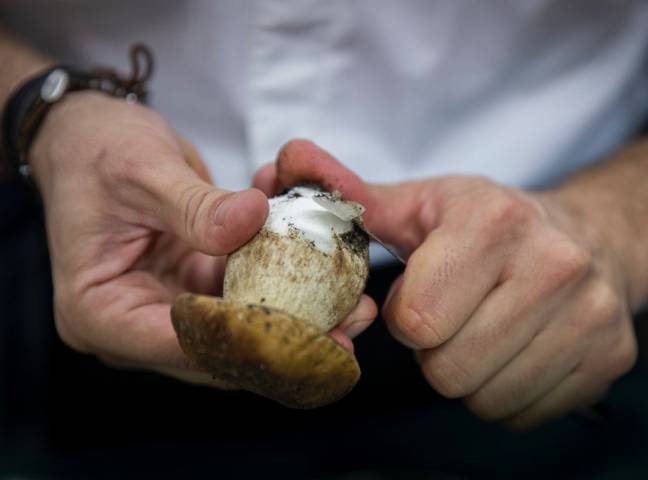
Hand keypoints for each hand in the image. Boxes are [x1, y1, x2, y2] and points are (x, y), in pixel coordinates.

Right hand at [30, 94, 374, 383]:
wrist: (88, 133)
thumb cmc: (95, 151)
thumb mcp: (142, 172)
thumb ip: (197, 206)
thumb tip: (255, 220)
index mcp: (100, 312)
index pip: (183, 343)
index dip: (249, 340)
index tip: (312, 329)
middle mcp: (133, 322)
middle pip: (217, 348)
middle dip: (284, 338)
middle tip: (349, 324)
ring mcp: (163, 306)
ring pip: (237, 325)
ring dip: (293, 313)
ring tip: (352, 303)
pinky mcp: (190, 285)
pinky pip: (241, 291)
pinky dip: (278, 277)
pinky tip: (319, 261)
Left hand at [256, 139, 636, 427]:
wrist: (587, 235)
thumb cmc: (488, 224)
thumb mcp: (421, 204)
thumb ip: (349, 192)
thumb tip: (289, 157)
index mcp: (494, 223)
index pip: (418, 321)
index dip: (406, 318)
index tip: (421, 298)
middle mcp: (555, 265)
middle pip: (449, 371)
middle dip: (435, 352)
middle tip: (453, 318)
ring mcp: (592, 315)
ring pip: (486, 398)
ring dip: (470, 374)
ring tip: (483, 330)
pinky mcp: (611, 357)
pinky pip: (525, 413)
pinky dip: (507, 392)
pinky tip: (515, 348)